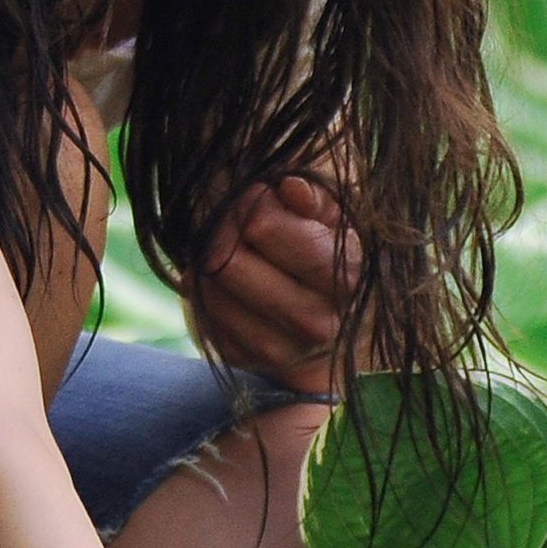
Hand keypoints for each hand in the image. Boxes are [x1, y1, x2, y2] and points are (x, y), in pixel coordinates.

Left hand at [191, 176, 362, 393]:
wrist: (337, 316)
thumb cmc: (332, 247)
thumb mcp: (337, 213)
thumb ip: (319, 195)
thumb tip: (292, 189)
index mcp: (343, 275)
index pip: (264, 228)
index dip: (248, 202)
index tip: (253, 192)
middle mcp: (317, 321)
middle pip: (226, 261)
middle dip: (221, 230)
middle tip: (230, 217)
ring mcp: (282, 349)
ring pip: (210, 288)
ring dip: (207, 259)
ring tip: (227, 246)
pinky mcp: (247, 359)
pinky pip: (203, 314)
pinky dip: (204, 289)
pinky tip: (223, 278)